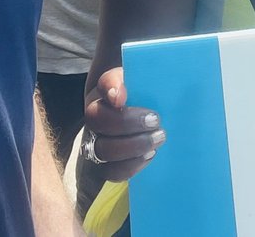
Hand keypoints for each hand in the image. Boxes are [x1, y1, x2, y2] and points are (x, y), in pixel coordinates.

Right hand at [81, 67, 164, 181]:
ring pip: (102, 148)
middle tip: (155, 121)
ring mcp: (99, 140)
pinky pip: (112, 171)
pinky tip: (150, 155)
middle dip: (126, 122)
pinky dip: (131, 166)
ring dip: (131, 147)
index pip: (105, 82)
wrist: (151, 121)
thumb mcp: (151, 86)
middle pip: (96, 119)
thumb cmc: (151, 100)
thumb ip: (140, 83)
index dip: (111, 87)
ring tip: (158, 139)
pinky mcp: (108, 163)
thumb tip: (119, 95)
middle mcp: (98, 114)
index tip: (120, 97)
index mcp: (108, 89)